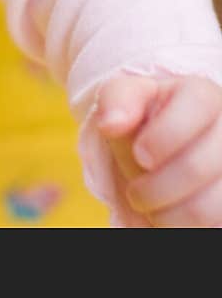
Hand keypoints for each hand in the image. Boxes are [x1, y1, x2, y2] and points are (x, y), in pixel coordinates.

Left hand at [96, 72, 221, 226]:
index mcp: (203, 95)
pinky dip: (185, 227)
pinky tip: (170, 216)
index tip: (140, 155)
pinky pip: (215, 224)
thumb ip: (116, 101)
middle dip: (154, 188)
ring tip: (150, 208)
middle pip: (198, 165)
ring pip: (210, 205)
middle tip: (135, 193)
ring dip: (169, 216)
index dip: (165, 135)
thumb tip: (110, 124)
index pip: (198, 104)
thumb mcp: (125, 99)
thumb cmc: (144, 120)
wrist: (161, 149)